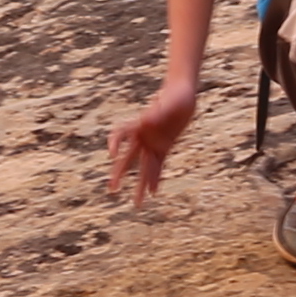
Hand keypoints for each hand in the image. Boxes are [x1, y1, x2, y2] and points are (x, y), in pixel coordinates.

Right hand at [104, 78, 200, 204]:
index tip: (113, 153)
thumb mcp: (169, 102)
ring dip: (140, 184)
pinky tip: (153, 192)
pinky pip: (158, 166)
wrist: (183, 93)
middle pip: (128, 158)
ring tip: (138, 203)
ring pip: (144, 167)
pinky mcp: (164, 147)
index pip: (121, 133)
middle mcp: (144, 136)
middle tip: (112, 190)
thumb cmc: (176, 94)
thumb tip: (146, 121)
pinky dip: (155, 178)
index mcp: (140, 124)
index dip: (115, 142)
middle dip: (120, 173)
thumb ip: (158, 111)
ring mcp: (153, 142)